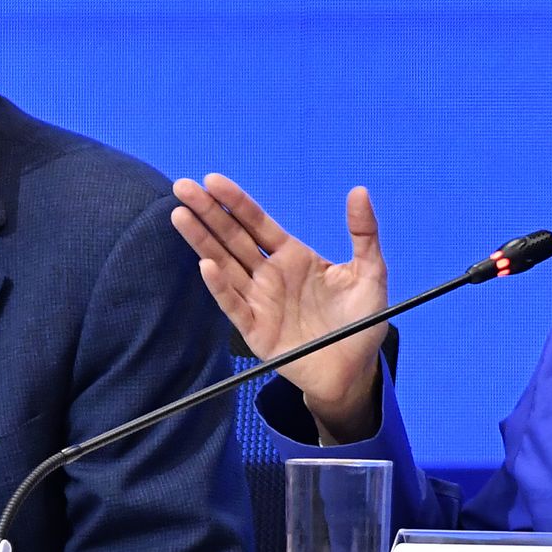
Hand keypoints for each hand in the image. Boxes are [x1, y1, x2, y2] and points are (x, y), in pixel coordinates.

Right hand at [171, 174, 388, 440]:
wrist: (354, 371)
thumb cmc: (360, 323)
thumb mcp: (370, 273)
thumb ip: (364, 233)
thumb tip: (359, 191)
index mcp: (292, 256)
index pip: (257, 223)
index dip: (236, 201)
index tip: (213, 180)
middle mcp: (269, 275)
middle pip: (233, 237)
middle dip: (209, 212)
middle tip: (183, 186)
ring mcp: (259, 301)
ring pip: (224, 264)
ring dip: (202, 241)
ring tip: (180, 216)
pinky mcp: (255, 330)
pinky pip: (233, 305)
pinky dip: (219, 285)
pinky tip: (206, 264)